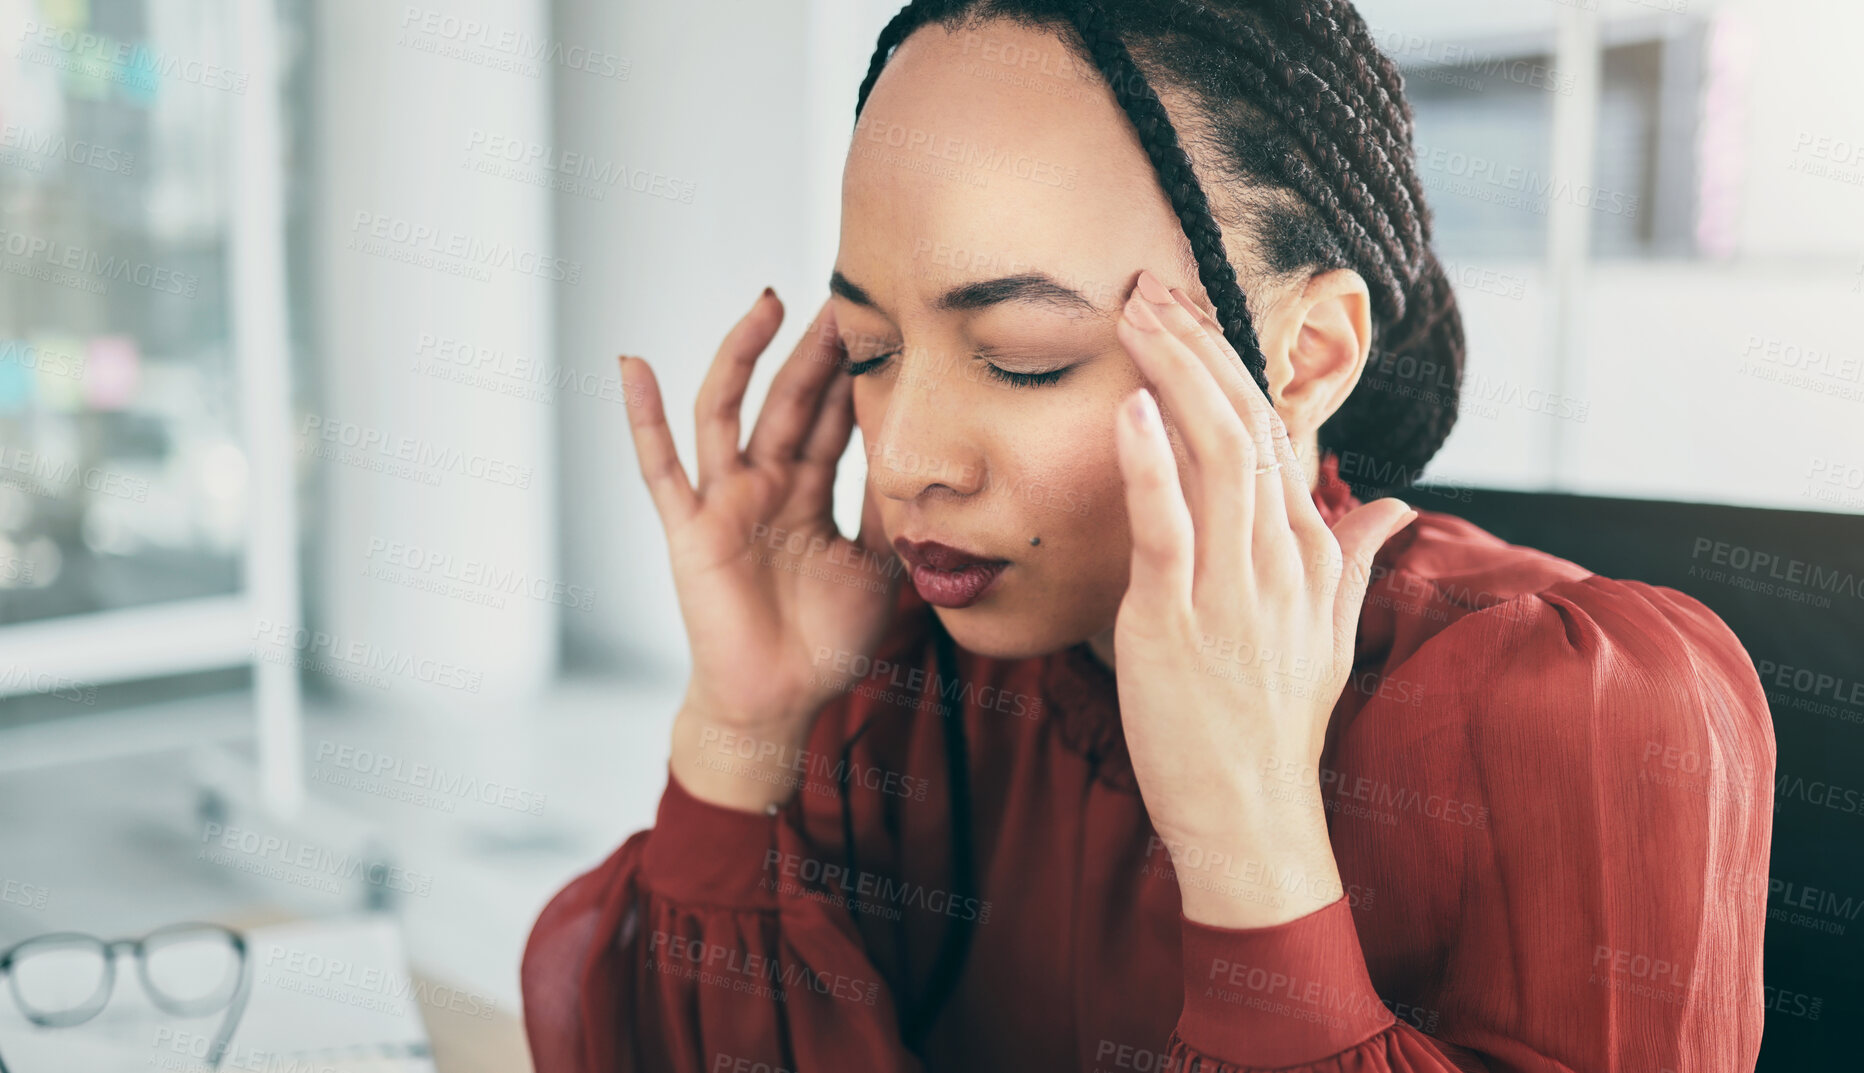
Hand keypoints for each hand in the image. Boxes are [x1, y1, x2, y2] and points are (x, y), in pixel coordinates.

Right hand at [621, 290, 903, 809]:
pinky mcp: (690, 529)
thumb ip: (886, 512)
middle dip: (817, 350)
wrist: (778, 702)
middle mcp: (764, 485)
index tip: (887, 324)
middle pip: (790, 400)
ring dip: (744, 355)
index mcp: (806, 492)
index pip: (833, 418)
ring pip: (731, 412)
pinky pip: (661, 467)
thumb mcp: (876, 568)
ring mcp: (724, 501)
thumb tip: (920, 457)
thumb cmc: (823, 642)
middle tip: (846, 296)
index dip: (856, 374)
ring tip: (770, 302)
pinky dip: (643, 418)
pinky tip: (632, 367)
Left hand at [1109, 269, 1417, 927]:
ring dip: (1174, 375)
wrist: (1252, 816)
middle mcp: (1278, 559)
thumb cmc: (1277, 724)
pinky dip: (1150, 462)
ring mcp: (1230, 589)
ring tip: (1136, 314)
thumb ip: (1354, 560)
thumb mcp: (1329, 636)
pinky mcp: (1176, 622)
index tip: (1187, 312)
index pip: (1272, 433)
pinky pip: (1167, 527)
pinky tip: (1130, 406)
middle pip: (1245, 425)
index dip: (1229, 364)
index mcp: (1307, 553)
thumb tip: (1393, 507)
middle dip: (1197, 346)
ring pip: (1213, 456)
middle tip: (1148, 287)